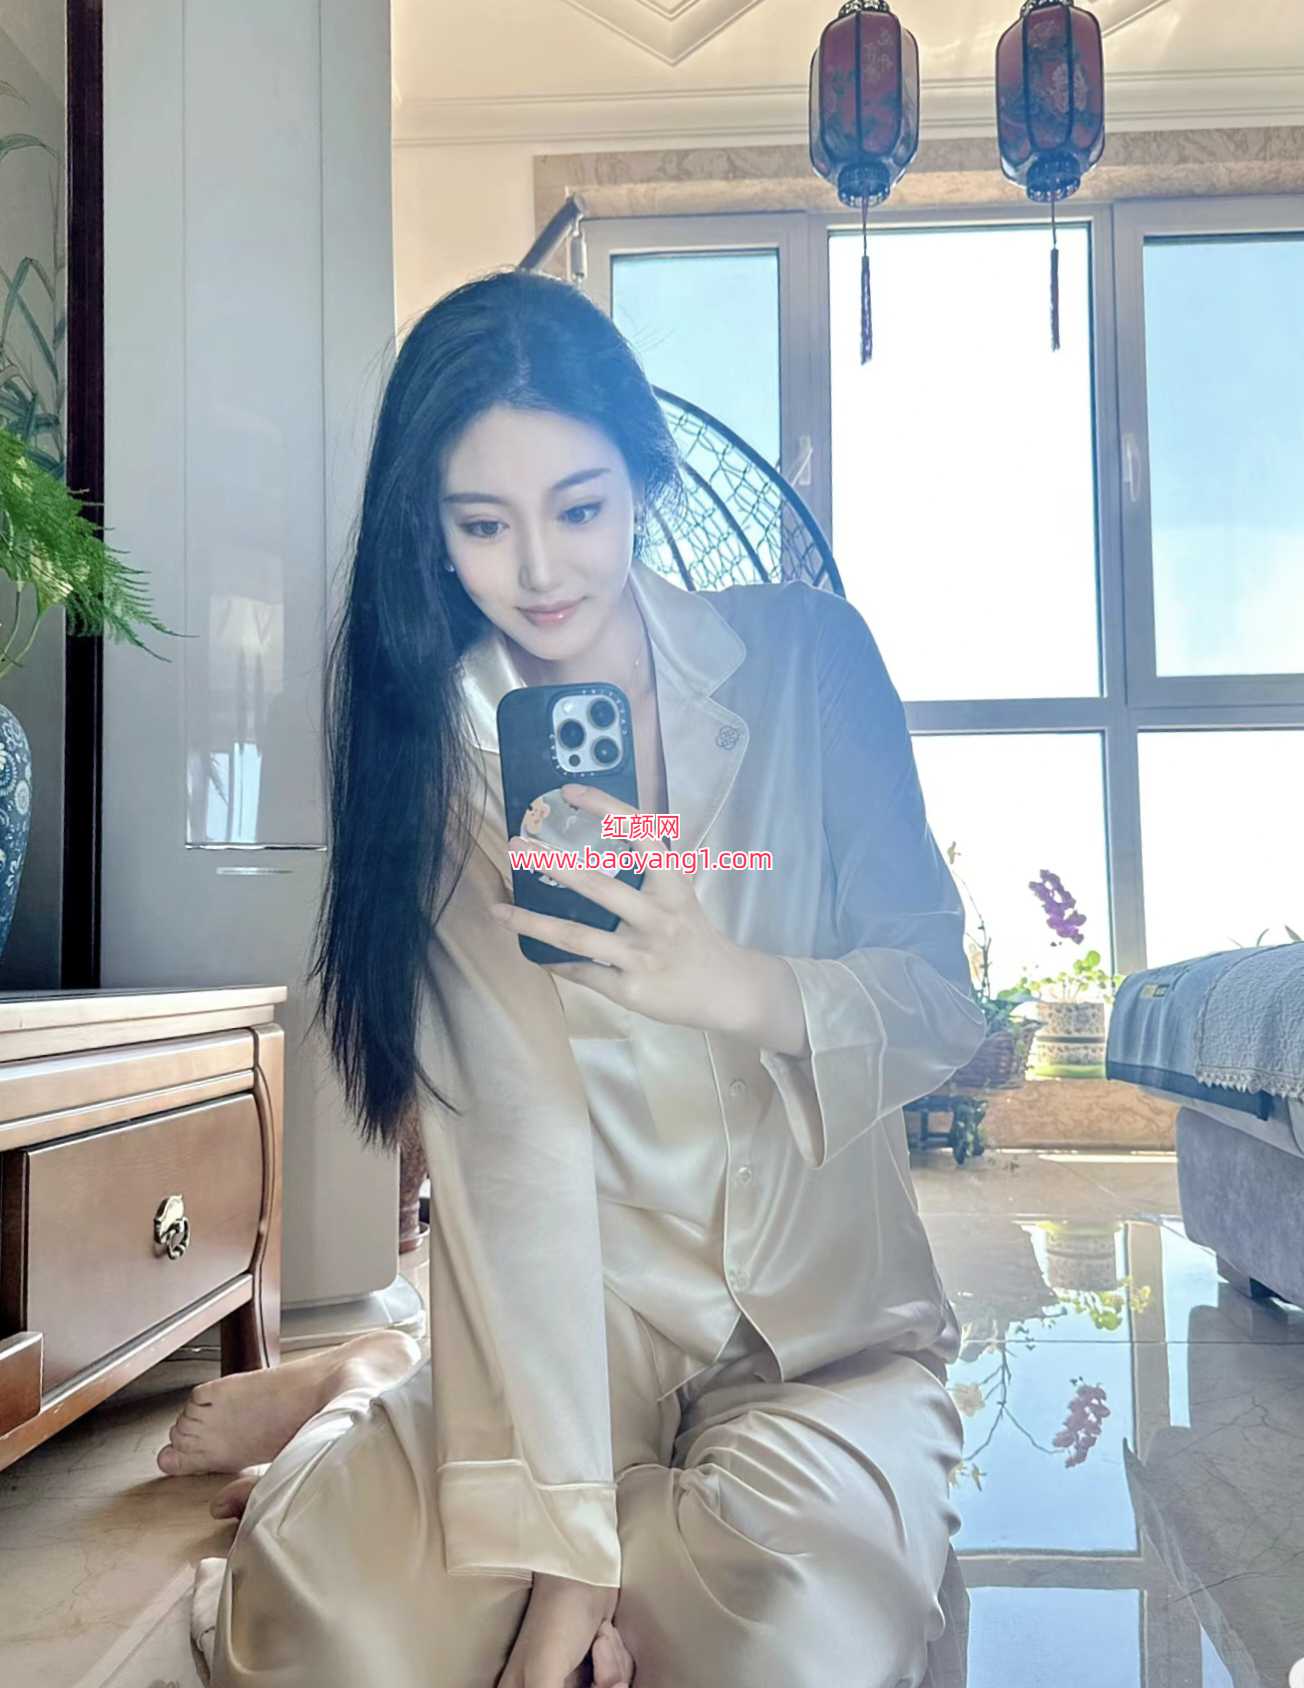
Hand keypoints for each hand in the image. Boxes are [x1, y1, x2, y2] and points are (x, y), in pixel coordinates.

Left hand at [490, 783, 759, 1036]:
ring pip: (579, 936)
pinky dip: (556, 962)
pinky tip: (531, 952)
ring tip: (499, 910)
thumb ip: (649, 869)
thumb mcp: (680, 893)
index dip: (606, 809)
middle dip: (552, 863)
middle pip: (598, 885)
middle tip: (515, 846)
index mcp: (672, 884)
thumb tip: (604, 836)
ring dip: (533, 922)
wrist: (727, 989)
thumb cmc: (694, 934)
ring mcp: (642, 955)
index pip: (641, 834)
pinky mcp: (631, 989)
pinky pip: (584, 972)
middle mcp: (658, 916)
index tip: (570, 791)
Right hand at [495, 1572, 633, 1687]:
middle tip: (597, 1655)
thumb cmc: (557, 1617)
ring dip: (612, 1669)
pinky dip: (618, 1661)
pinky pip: (617, 1681)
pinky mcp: (597, 1668)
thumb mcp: (545, 1672)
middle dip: (601, 1683)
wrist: (586, 1570)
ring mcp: (574, 1681)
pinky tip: (606, 1635)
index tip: (588, 1681)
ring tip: (599, 1637)